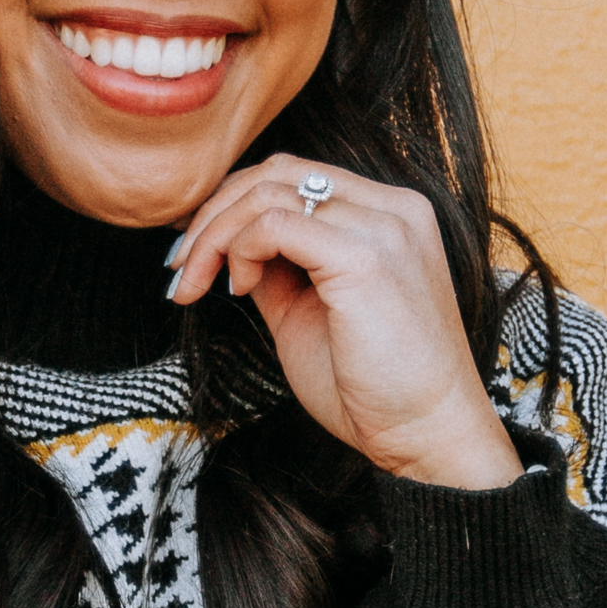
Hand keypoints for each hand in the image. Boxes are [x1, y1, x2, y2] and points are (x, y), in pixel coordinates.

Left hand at [166, 158, 520, 491]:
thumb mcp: (310, 313)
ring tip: (196, 284)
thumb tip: (226, 249)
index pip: (297, 176)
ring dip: (214, 236)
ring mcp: (383, 227)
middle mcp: (394, 208)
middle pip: (279, 171)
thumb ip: (278, 271)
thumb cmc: (375, 389)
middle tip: (179, 266)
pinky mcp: (363, 257)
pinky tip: (237, 290)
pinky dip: (238, 250)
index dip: (233, 203)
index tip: (193, 248)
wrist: (427, 436)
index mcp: (390, 215)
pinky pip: (273, 223)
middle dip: (214, 213)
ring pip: (268, 192)